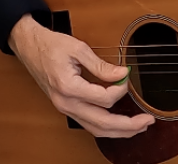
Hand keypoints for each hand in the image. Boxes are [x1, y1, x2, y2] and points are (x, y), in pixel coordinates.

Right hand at [8, 15, 154, 138]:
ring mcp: (65, 108)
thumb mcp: (78, 48)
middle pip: (102, 123)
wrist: (29, 47)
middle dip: (128, 125)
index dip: (120, 89)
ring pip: (96, 129)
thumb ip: (101, 65)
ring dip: (119, 131)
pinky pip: (88, 125)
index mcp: (68, 87)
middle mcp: (66, 103)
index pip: (104, 99)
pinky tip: (120, 125)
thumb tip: (122, 74)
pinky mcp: (67, 108)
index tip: (126, 75)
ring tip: (139, 127)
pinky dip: (106, 128)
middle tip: (147, 120)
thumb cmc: (51, 45)